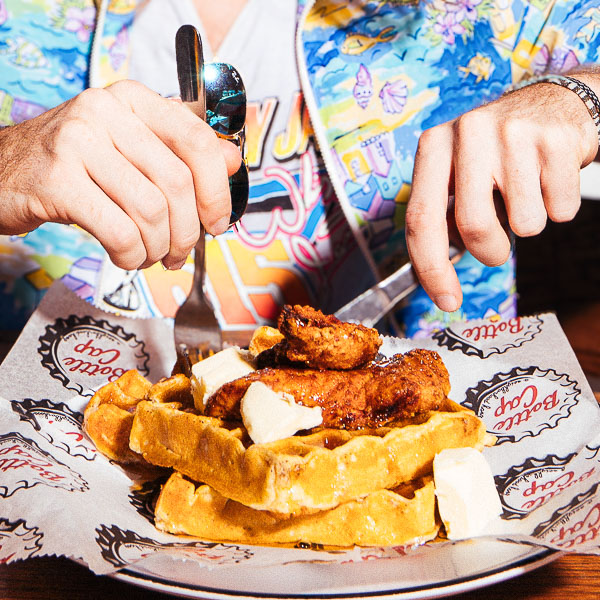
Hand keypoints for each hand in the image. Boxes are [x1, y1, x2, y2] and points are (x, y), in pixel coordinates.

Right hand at [0, 80, 241, 269]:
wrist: (5, 170)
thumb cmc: (79, 164)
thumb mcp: (132, 148)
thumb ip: (181, 151)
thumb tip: (232, 161)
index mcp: (133, 100)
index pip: (197, 140)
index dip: (217, 189)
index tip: (217, 222)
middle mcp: (105, 112)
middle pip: (176, 183)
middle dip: (187, 231)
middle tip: (180, 252)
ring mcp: (77, 143)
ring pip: (150, 211)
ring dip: (159, 247)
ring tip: (151, 255)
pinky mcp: (57, 181)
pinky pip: (119, 231)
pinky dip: (132, 255)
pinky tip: (128, 256)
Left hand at [405, 75, 598, 311]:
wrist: (555, 105)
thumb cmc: (497, 154)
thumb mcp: (458, 173)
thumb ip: (442, 215)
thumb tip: (434, 272)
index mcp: (435, 146)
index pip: (421, 219)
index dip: (432, 269)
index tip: (447, 301)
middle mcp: (468, 134)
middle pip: (473, 227)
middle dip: (490, 251)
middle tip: (499, 245)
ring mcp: (514, 134)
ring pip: (525, 225)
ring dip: (528, 226)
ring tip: (527, 192)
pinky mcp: (556, 140)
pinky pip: (561, 210)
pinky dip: (558, 208)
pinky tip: (550, 179)